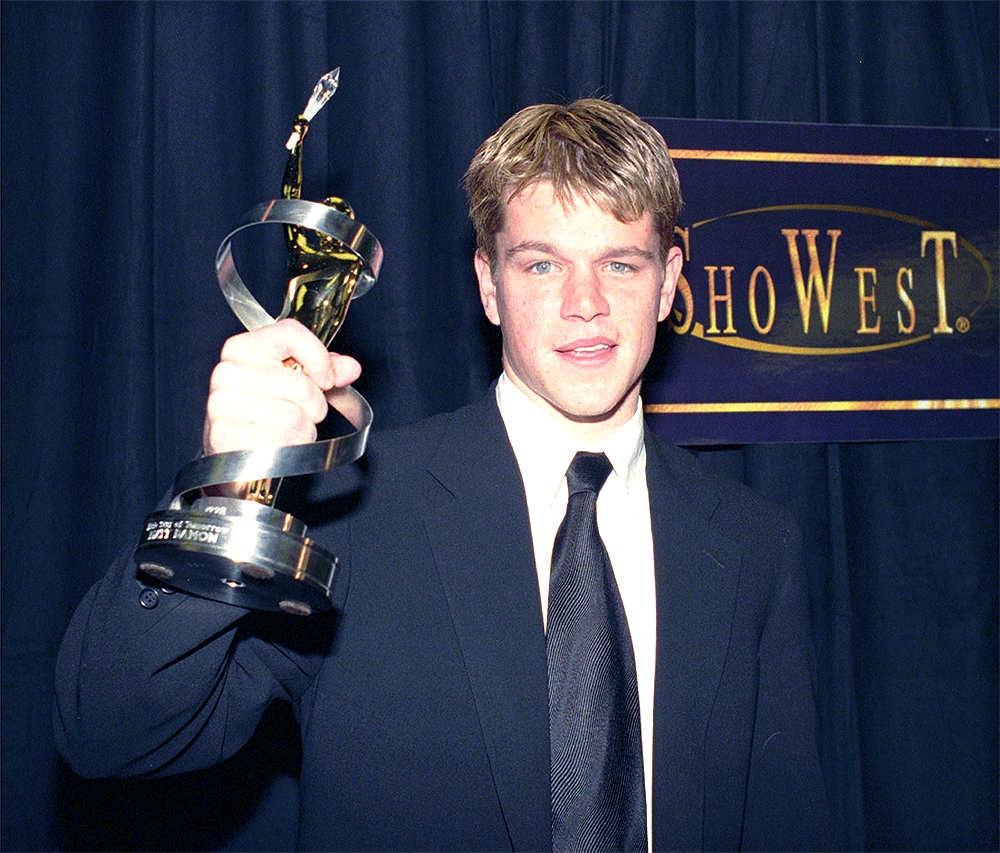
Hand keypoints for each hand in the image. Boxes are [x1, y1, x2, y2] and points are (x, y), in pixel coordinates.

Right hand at [203, 318, 360, 454]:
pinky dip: (289, 446)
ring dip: (302, 430)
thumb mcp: (297, 381)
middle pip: (301, 384)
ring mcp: (223, 403)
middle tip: (302, 412)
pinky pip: (281, 441)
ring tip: (286, 429)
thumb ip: (325, 370)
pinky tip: (277, 444)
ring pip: (294, 417)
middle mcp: (228, 371)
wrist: (238, 452)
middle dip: (314, 405)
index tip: (327, 379)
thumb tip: (350, 367)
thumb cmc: (267, 410)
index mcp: (243, 348)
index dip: (319, 357)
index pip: (289, 333)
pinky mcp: (225, 435)